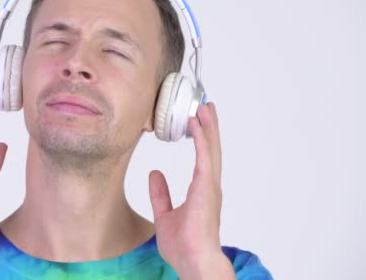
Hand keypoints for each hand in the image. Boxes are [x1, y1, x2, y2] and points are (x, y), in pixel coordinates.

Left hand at [149, 103, 234, 278]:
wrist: (192, 260)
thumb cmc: (183, 245)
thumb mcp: (164, 214)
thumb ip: (160, 194)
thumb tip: (154, 174)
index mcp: (201, 191)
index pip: (203, 158)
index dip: (201, 139)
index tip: (198, 121)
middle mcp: (209, 185)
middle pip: (211, 149)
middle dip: (209, 126)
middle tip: (206, 106)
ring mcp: (210, 186)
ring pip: (211, 149)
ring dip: (208, 127)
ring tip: (205, 107)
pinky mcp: (206, 187)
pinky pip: (204, 157)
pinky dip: (202, 138)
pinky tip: (197, 123)